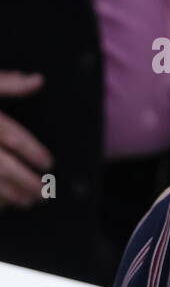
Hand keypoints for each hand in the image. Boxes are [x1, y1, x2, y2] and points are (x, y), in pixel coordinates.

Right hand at [0, 71, 52, 209]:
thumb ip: (6, 84)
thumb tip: (37, 80)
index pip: (12, 135)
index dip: (33, 151)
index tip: (48, 163)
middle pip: (3, 165)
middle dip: (26, 181)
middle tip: (44, 190)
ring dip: (9, 194)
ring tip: (27, 201)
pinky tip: (2, 205)